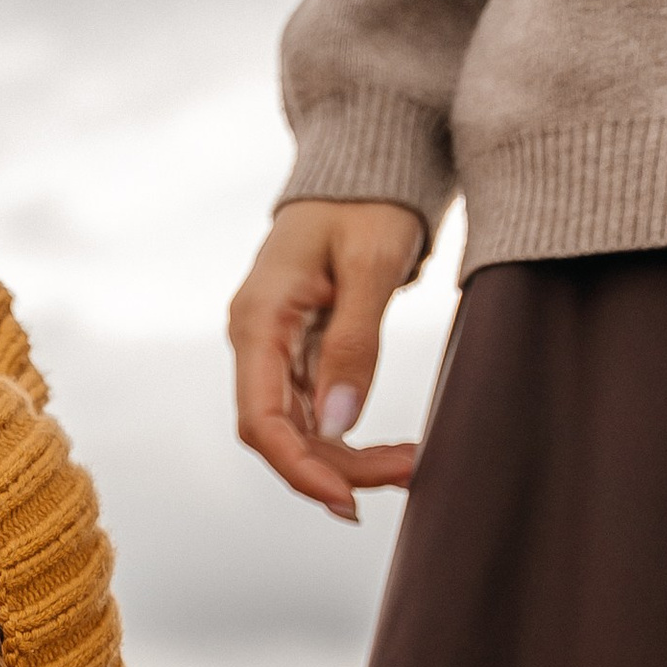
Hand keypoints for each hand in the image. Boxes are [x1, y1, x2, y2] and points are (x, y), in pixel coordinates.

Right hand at [228, 199, 426, 521]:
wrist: (363, 168)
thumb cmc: (366, 200)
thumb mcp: (370, 262)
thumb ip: (354, 342)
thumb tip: (337, 424)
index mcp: (260, 318)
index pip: (260, 419)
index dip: (298, 468)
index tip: (346, 498)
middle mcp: (256, 341)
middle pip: (281, 434)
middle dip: (337, 468)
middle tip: (406, 473)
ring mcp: (274, 351)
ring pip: (299, 432)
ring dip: (349, 459)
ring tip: (409, 464)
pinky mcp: (298, 355)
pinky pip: (315, 414)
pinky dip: (350, 440)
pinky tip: (390, 452)